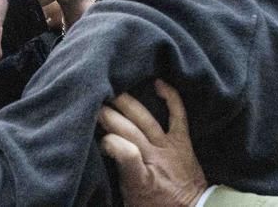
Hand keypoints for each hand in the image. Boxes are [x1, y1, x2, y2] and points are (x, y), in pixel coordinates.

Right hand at [100, 80, 207, 206]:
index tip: (100, 140)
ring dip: (127, 104)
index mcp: (141, 180)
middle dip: (109, 116)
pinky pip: (178, 114)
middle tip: (94, 104)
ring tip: (112, 93)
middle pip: (130, 132)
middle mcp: (156, 160)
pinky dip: (170, 97)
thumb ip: (118, 171)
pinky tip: (157, 83)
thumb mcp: (129, 197)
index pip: (124, 154)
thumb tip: (103, 146)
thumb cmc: (156, 205)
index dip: (109, 143)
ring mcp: (170, 148)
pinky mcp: (182, 141)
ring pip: (146, 120)